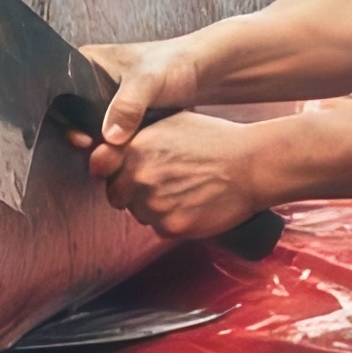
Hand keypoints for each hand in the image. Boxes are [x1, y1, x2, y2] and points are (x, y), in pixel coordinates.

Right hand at [69, 40, 200, 145]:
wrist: (202, 71)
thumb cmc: (174, 65)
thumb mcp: (147, 81)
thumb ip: (127, 106)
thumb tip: (110, 138)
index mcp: (86, 63)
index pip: (61, 93)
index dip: (65, 118)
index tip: (82, 139)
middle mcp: (90, 80)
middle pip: (72, 114)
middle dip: (81, 134)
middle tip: (95, 151)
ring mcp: (105, 99)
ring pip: (89, 126)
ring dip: (97, 142)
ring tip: (108, 156)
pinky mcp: (120, 114)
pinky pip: (107, 132)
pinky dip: (111, 144)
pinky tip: (119, 155)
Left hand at [79, 110, 264, 238]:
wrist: (251, 165)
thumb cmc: (214, 139)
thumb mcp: (170, 123)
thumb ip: (137, 135)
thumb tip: (111, 146)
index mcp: (135, 148)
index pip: (100, 166)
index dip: (110, 169)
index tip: (118, 171)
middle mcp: (139, 178)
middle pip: (117, 195)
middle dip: (132, 191)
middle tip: (162, 182)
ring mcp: (154, 205)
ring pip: (139, 214)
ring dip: (153, 207)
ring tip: (182, 191)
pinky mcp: (172, 228)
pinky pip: (160, 229)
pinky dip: (172, 220)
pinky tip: (191, 204)